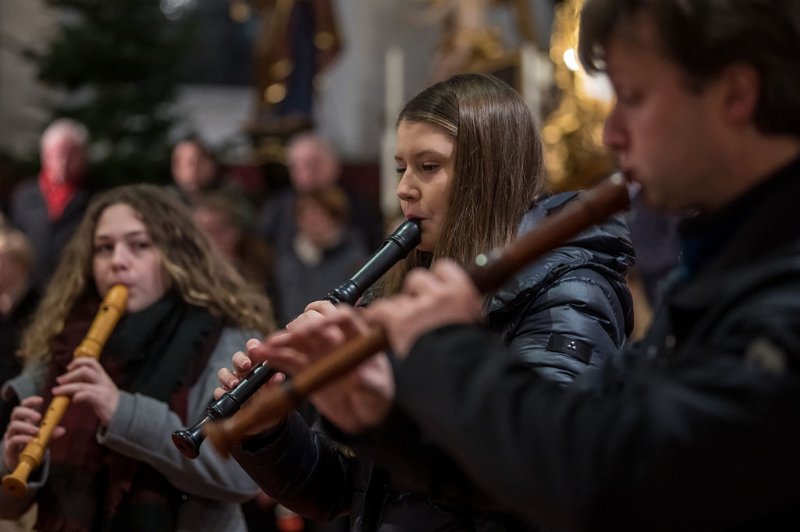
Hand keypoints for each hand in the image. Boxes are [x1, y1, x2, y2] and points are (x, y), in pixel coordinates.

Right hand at [2, 396, 64, 471]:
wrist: (21, 463)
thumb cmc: (31, 446)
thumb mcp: (43, 438)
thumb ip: (51, 433)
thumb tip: (62, 430)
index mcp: (24, 420)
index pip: (24, 406)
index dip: (31, 401)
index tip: (41, 400)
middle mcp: (16, 426)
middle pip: (16, 412)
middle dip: (27, 412)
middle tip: (39, 417)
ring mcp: (11, 436)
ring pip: (13, 426)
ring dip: (26, 427)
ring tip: (36, 431)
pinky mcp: (9, 448)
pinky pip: (13, 440)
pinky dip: (22, 439)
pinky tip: (30, 440)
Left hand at [51, 357, 119, 426]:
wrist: (124, 414)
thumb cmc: (109, 402)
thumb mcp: (102, 388)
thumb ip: (90, 383)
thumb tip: (72, 381)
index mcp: (103, 376)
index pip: (91, 362)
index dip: (78, 362)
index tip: (68, 368)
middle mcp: (103, 381)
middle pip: (85, 370)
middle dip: (69, 374)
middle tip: (59, 381)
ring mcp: (102, 390)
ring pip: (82, 384)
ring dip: (66, 387)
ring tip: (56, 391)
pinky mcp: (101, 400)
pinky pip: (87, 395)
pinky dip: (77, 396)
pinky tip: (73, 400)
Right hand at [214, 337, 287, 436]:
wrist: (265, 421)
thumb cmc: (270, 399)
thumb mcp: (275, 391)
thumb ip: (275, 383)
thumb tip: (278, 376)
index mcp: (257, 364)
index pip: (253, 349)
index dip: (252, 346)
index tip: (254, 348)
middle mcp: (243, 371)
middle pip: (237, 359)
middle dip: (240, 360)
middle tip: (246, 365)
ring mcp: (232, 383)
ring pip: (224, 373)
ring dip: (228, 376)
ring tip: (235, 383)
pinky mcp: (225, 396)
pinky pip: (218, 391)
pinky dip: (221, 392)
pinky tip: (225, 394)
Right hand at [256, 305, 394, 432]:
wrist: (362, 416)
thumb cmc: (375, 398)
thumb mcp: (377, 392)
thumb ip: (369, 383)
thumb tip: (359, 376)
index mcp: (357, 339)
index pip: (344, 318)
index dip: (331, 318)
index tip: (320, 327)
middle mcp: (336, 340)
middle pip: (317, 320)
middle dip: (304, 325)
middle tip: (294, 335)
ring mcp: (319, 352)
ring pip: (298, 338)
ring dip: (282, 338)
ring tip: (267, 344)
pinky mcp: (305, 367)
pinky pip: (288, 358)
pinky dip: (274, 356)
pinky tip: (262, 356)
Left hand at [367, 259, 481, 357]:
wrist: (461, 374)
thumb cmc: (470, 355)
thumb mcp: (475, 324)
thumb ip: (462, 310)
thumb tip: (456, 310)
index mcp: (462, 292)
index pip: (443, 268)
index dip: (435, 277)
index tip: (433, 286)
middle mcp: (439, 295)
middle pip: (417, 279)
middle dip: (413, 292)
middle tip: (415, 308)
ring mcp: (418, 307)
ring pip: (398, 298)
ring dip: (397, 310)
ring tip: (400, 326)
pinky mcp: (400, 321)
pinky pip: (380, 310)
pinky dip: (375, 316)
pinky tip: (375, 321)